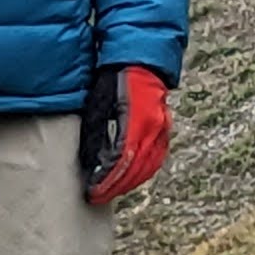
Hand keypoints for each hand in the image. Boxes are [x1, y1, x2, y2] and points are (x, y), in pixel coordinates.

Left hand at [82, 66, 172, 205]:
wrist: (140, 58)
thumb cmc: (114, 77)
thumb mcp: (98, 100)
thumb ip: (95, 130)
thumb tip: (90, 162)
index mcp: (136, 119)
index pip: (122, 158)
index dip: (108, 178)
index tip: (93, 191)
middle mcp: (153, 126)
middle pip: (137, 166)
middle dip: (117, 185)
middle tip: (98, 195)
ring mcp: (162, 127)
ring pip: (149, 164)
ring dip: (130, 181)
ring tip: (111, 191)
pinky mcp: (165, 128)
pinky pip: (156, 157)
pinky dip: (143, 171)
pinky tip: (131, 178)